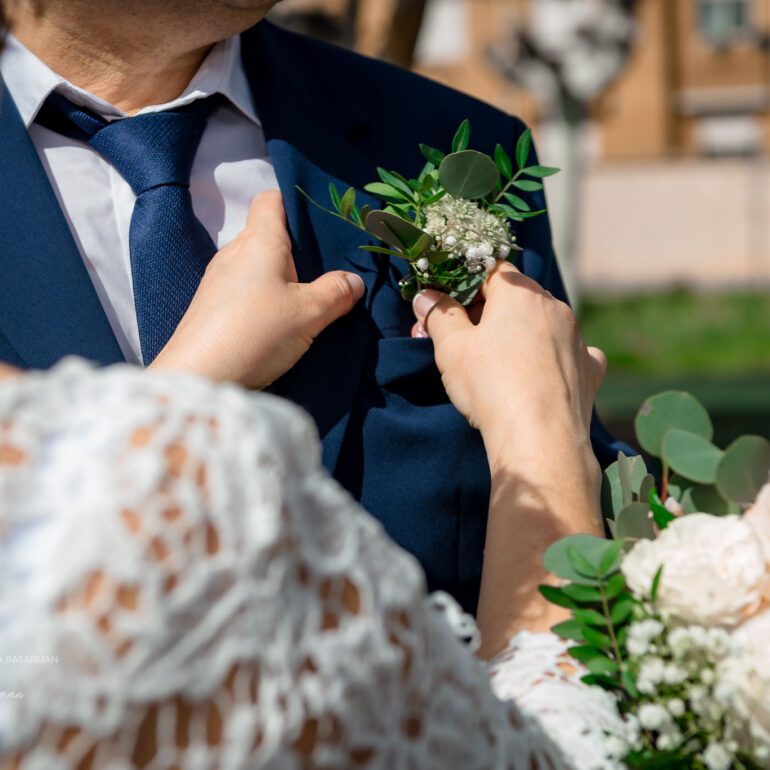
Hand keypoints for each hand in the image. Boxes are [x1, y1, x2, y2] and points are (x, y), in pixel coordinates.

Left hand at [152, 191, 364, 387]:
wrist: (199, 377)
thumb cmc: (255, 333)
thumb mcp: (309, 313)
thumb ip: (336, 292)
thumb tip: (354, 280)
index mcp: (259, 241)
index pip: (270, 200)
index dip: (292, 202)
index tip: (316, 221)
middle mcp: (234, 253)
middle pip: (266, 236)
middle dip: (295, 249)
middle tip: (326, 270)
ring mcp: (218, 281)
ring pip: (256, 267)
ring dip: (280, 279)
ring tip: (306, 301)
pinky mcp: (211, 308)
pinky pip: (244, 291)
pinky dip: (263, 299)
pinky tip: (278, 323)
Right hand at [411, 262, 605, 464]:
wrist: (539, 440)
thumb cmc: (491, 386)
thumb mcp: (451, 348)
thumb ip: (438, 315)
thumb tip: (426, 297)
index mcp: (520, 293)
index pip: (491, 271)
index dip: (466, 286)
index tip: (450, 308)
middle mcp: (554, 307)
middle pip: (517, 299)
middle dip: (489, 313)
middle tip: (462, 340)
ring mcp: (577, 338)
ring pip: (543, 325)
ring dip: (520, 335)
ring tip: (495, 365)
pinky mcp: (590, 369)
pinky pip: (567, 354)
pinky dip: (553, 359)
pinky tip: (539, 377)